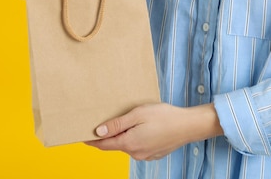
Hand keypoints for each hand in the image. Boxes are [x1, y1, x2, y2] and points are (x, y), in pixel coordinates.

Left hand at [85, 103, 222, 160]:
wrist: (189, 126)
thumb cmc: (164, 116)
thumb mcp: (137, 115)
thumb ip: (117, 124)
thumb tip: (98, 132)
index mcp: (129, 143)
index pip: (103, 144)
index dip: (91, 140)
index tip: (80, 135)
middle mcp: (135, 153)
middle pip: (115, 145)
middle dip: (106, 136)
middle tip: (99, 123)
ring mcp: (145, 155)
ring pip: (127, 145)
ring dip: (122, 136)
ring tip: (122, 121)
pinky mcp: (154, 153)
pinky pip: (138, 146)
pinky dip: (134, 138)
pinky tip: (139, 128)